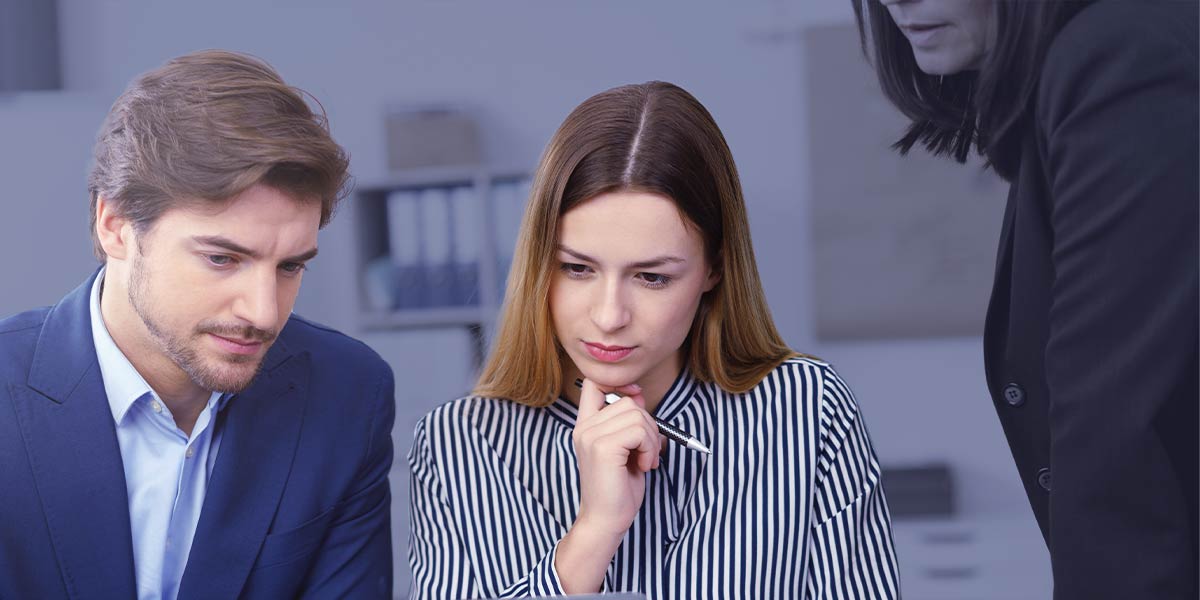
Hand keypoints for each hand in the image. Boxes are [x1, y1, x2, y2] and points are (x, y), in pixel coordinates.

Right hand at [555, 378, 664, 592]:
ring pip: (637, 415)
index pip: (593, 383)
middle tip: (647, 451)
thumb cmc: (618, 488)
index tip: (636, 397)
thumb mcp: (627, 448)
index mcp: (586, 426)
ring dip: (651, 438)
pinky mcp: (603, 448)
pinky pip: (639, 431)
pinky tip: (644, 465)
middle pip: (628, 401)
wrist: (606, 520)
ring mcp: (591, 436)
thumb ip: (629, 421)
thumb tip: (639, 396)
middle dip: (649, 424)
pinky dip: (650, 448)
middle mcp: (584, 428)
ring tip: (645, 460)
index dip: (619, 383)